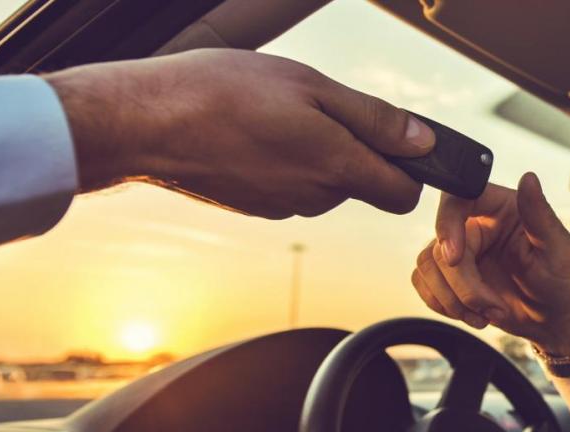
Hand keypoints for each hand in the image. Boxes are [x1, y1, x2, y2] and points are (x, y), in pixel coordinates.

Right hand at [42, 48, 432, 216]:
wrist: (146, 123)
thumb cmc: (223, 93)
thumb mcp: (310, 86)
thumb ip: (373, 119)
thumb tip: (423, 142)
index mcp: (336, 168)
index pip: (403, 195)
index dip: (411, 168)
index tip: (399, 140)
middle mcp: (314, 198)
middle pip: (363, 184)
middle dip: (357, 150)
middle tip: (320, 106)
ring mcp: (282, 206)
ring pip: (325, 183)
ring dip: (318, 152)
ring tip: (278, 113)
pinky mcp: (255, 206)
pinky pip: (291, 185)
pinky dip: (286, 160)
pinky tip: (255, 131)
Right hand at [411, 173, 569, 355]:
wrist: (552, 320)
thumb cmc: (561, 280)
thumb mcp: (557, 248)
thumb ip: (540, 214)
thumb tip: (529, 178)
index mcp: (500, 208)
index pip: (458, 198)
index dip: (447, 225)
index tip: (456, 258)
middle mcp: (476, 224)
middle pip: (440, 245)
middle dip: (463, 285)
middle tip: (490, 306)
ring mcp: (461, 250)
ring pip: (428, 266)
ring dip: (453, 299)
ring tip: (486, 313)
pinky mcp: (450, 276)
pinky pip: (424, 283)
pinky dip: (444, 306)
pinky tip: (473, 315)